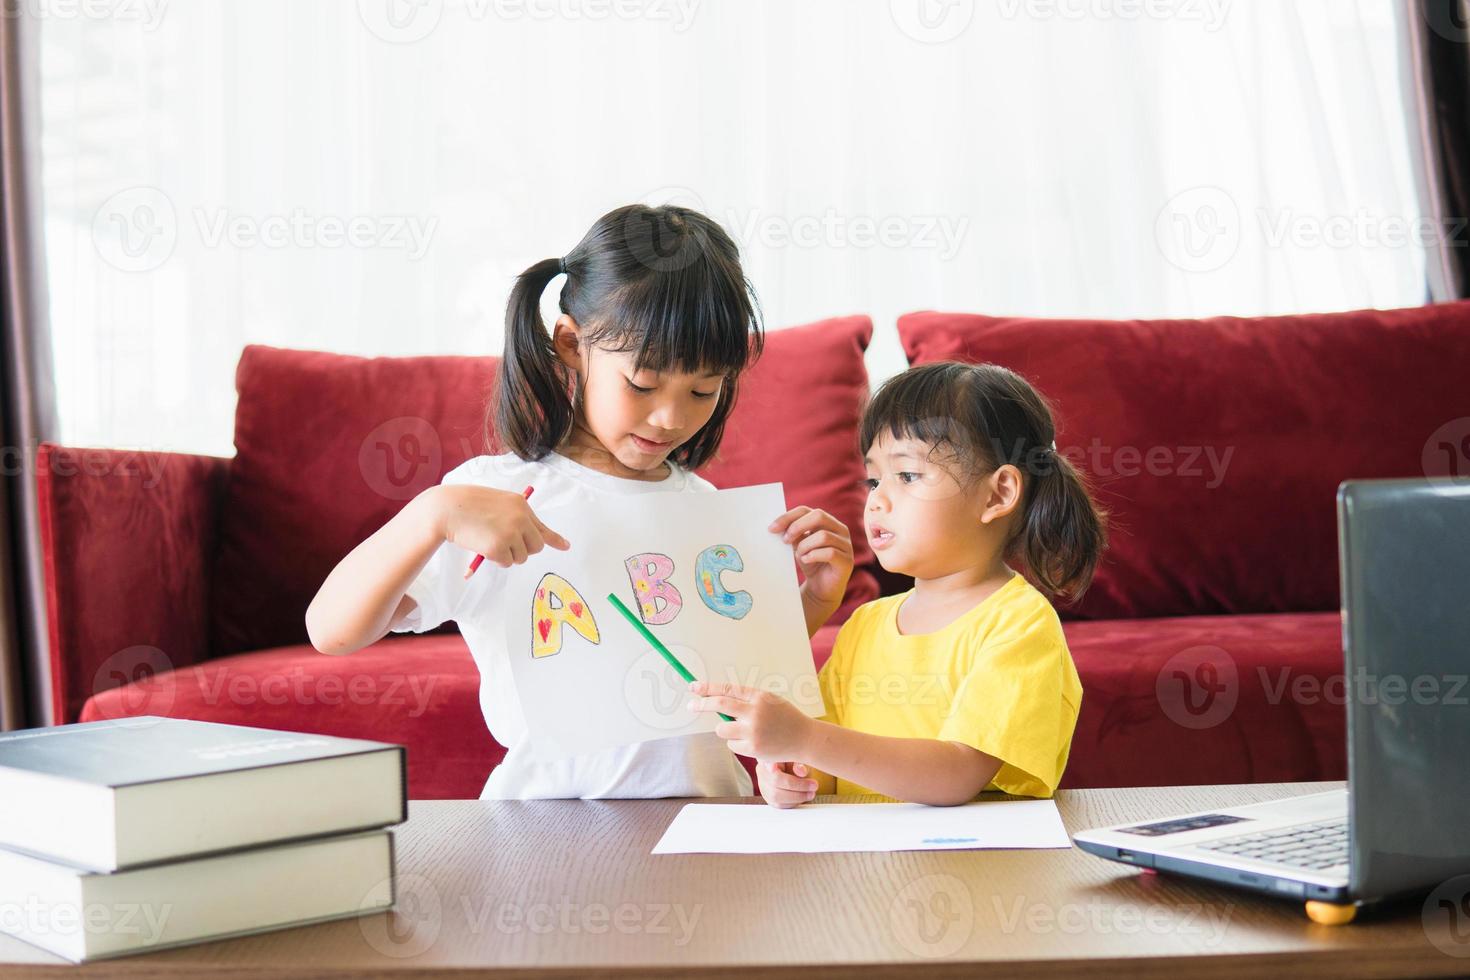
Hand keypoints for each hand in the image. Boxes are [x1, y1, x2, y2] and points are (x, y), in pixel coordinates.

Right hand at [432, 485, 570, 568]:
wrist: (447, 508)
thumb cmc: (468, 505)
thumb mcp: (498, 505)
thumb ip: (515, 518)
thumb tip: (530, 538)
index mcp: (521, 505)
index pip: (542, 527)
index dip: (555, 540)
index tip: (566, 546)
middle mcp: (521, 518)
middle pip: (536, 547)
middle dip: (523, 550)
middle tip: (505, 544)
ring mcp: (511, 533)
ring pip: (520, 557)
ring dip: (507, 555)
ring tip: (489, 540)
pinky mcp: (498, 547)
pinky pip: (506, 562)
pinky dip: (495, 559)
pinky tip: (483, 545)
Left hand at [688, 681, 813, 760]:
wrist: (805, 738)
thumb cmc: (784, 718)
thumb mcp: (769, 701)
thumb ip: (747, 701)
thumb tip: (716, 702)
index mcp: (759, 696)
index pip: (728, 689)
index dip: (708, 688)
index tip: (693, 687)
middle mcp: (756, 712)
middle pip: (720, 705)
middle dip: (702, 704)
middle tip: (691, 705)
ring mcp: (754, 731)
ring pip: (722, 728)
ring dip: (725, 729)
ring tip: (741, 731)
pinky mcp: (753, 748)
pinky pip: (732, 744)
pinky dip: (737, 744)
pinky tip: (753, 743)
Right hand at [757, 760, 817, 808]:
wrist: (796, 770)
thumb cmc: (797, 762)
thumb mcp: (800, 759)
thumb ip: (799, 764)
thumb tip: (801, 771)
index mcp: (768, 756)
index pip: (767, 761)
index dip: (769, 764)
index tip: (774, 767)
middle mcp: (762, 771)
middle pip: (775, 781)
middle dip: (797, 785)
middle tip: (814, 785)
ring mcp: (764, 786)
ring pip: (776, 796)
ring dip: (797, 796)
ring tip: (811, 793)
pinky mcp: (769, 798)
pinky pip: (779, 804)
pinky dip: (793, 802)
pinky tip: (803, 797)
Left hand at [769, 507, 852, 621]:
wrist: (821, 588)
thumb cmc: (811, 562)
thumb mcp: (799, 545)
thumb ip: (794, 533)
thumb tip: (778, 526)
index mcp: (827, 521)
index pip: (806, 510)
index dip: (788, 517)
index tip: (772, 529)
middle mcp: (840, 530)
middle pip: (819, 516)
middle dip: (797, 526)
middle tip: (785, 540)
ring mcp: (846, 545)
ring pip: (823, 536)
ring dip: (805, 546)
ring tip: (800, 555)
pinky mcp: (847, 561)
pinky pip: (830, 553)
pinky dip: (814, 556)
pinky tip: (806, 561)